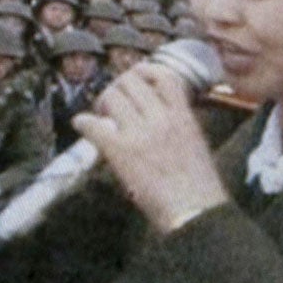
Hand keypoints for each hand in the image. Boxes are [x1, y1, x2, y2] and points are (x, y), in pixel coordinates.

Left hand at [74, 62, 226, 232]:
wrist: (194, 210)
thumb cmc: (200, 185)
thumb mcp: (196, 143)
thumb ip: (179, 123)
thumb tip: (161, 115)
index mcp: (182, 115)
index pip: (163, 76)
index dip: (145, 71)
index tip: (136, 79)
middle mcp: (161, 118)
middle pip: (131, 81)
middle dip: (119, 87)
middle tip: (113, 101)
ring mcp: (140, 133)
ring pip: (113, 97)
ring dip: (102, 102)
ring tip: (101, 115)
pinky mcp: (121, 151)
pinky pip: (95, 125)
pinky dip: (84, 122)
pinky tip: (82, 124)